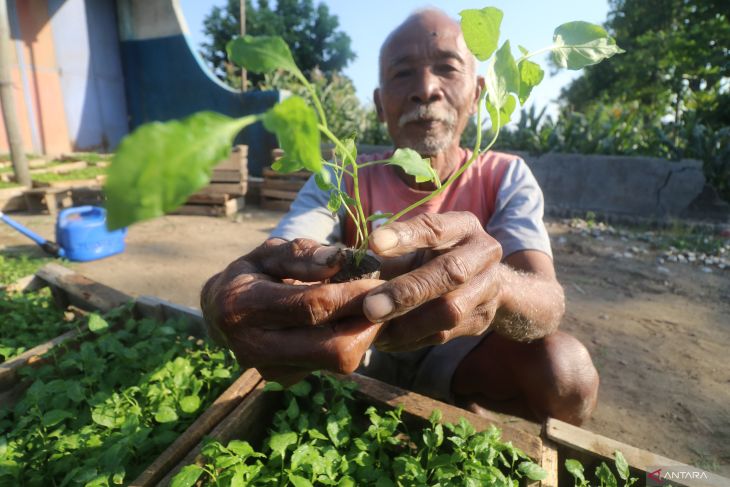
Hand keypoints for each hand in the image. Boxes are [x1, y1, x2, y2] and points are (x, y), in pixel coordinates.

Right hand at [201, 238, 383, 383]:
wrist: (220, 312)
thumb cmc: (253, 273)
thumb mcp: (270, 252)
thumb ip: (302, 254)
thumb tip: (339, 261)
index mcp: (243, 306)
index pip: (313, 307)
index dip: (353, 296)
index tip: (380, 281)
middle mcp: (252, 346)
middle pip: (332, 349)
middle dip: (366, 323)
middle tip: (382, 298)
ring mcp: (268, 370)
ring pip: (336, 362)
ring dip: (360, 333)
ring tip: (363, 305)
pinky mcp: (283, 380)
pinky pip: (329, 365)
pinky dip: (345, 342)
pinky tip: (342, 321)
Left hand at [363, 212, 502, 351]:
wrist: (484, 284)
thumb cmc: (436, 257)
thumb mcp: (419, 246)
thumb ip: (390, 252)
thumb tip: (347, 266)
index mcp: (463, 227)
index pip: (436, 227)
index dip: (406, 235)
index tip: (373, 244)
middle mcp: (482, 254)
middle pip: (450, 272)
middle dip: (407, 291)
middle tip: (370, 307)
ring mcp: (487, 288)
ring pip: (450, 310)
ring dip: (408, 324)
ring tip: (375, 331)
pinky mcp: (481, 319)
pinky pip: (444, 334)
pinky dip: (411, 340)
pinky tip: (386, 341)